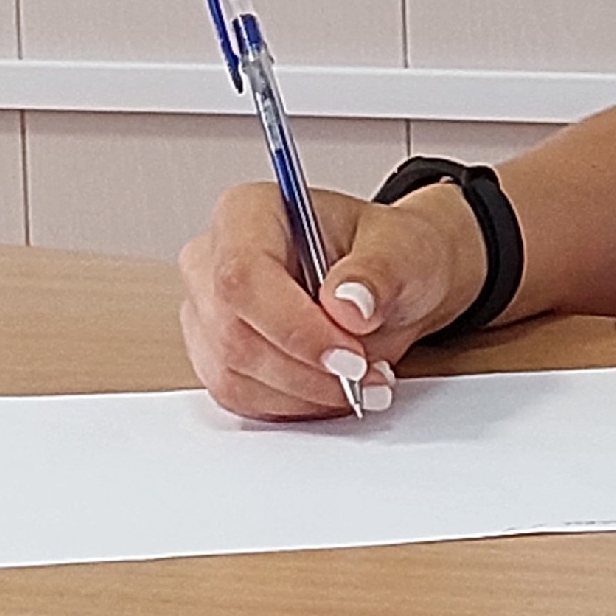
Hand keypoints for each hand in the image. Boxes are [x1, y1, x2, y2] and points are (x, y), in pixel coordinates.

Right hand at [177, 180, 483, 418]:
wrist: (396, 283)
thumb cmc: (394, 253)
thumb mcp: (406, 250)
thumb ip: (379, 272)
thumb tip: (348, 304)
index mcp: (248, 212)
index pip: (242, 274)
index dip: (293, 325)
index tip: (350, 356)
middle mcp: (213, 259)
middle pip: (234, 333)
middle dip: (308, 368)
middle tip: (368, 374)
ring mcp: (208, 311)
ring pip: (235, 374)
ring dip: (306, 391)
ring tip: (363, 379)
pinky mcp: (216, 356)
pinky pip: (242, 397)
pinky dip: (294, 403)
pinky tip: (333, 387)